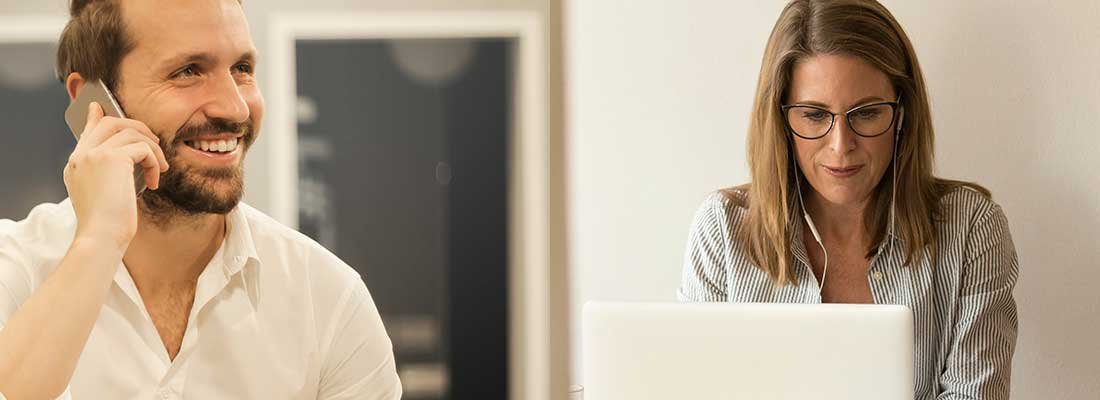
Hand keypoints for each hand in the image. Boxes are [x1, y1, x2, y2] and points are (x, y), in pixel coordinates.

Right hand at [63, 102, 168, 250]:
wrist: (101, 237)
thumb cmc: (106, 224)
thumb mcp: (103, 194)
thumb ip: (108, 173)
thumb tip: (127, 160)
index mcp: (76, 164)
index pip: (87, 132)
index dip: (96, 118)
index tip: (98, 108)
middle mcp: (81, 155)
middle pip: (110, 123)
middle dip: (137, 128)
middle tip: (154, 143)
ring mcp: (94, 154)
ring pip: (131, 132)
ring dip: (152, 149)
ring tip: (160, 169)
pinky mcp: (112, 158)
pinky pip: (143, 147)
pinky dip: (155, 161)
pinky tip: (155, 181)